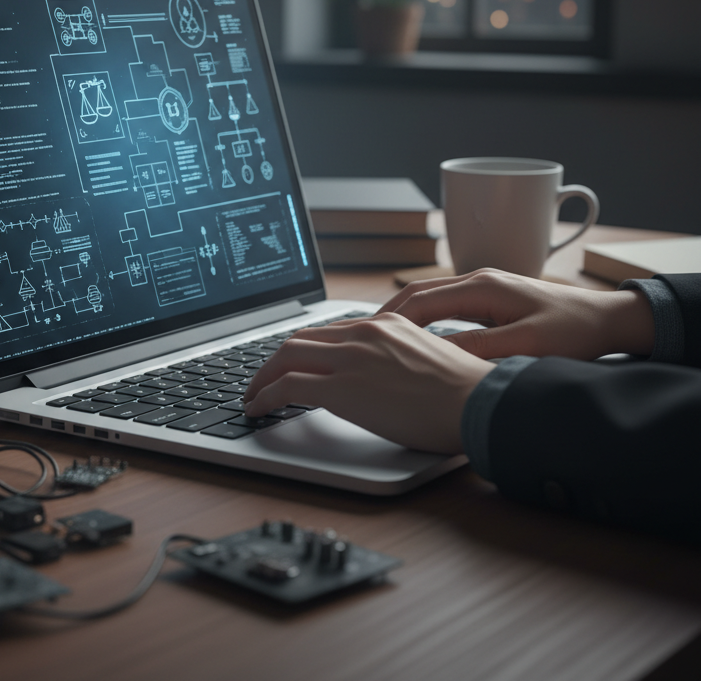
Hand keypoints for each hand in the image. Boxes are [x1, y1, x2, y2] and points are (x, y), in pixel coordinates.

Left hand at [242, 314, 494, 453]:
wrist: (479, 404)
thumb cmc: (467, 394)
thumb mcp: (428, 358)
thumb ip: (398, 358)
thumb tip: (381, 377)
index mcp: (385, 324)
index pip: (329, 330)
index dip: (303, 348)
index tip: (291, 363)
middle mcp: (364, 334)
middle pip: (300, 339)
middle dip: (274, 360)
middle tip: (262, 379)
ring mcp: (351, 358)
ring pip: (286, 356)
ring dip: (262, 377)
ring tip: (253, 395)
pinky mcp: (342, 388)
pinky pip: (288, 386)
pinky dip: (266, 395)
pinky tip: (259, 408)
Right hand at [379, 268, 655, 360]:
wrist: (609, 319)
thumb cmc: (575, 331)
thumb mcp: (526, 345)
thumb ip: (479, 349)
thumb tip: (435, 356)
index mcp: (482, 286)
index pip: (421, 300)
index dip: (390, 320)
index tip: (366, 339)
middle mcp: (478, 279)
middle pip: (417, 293)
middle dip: (386, 314)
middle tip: (359, 337)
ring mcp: (483, 285)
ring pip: (428, 296)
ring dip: (402, 315)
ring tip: (378, 338)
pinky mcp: (490, 296)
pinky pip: (444, 303)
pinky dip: (422, 316)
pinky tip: (415, 334)